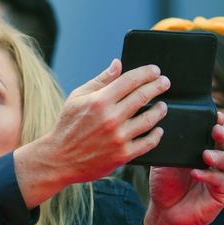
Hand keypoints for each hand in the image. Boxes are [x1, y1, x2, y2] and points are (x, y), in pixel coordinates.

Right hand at [14, 59, 168, 207]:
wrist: (59, 160)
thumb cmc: (67, 127)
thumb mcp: (77, 98)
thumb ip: (100, 80)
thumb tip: (118, 64)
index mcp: (100, 101)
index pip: (131, 80)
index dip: (147, 73)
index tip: (155, 71)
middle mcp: (111, 118)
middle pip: (144, 96)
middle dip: (159, 86)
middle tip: (165, 83)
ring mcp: (118, 137)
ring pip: (150, 119)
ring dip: (160, 110)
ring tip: (162, 106)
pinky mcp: (123, 155)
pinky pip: (148, 143)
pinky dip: (156, 135)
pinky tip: (158, 130)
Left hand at [143, 112, 223, 224]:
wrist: (164, 213)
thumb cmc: (165, 186)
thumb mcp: (164, 162)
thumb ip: (168, 148)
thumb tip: (164, 128)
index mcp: (202, 150)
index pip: (213, 133)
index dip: (216, 122)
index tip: (214, 114)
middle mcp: (214, 161)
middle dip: (222, 134)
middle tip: (215, 129)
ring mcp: (220, 177)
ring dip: (218, 156)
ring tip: (206, 154)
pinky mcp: (221, 194)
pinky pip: (221, 182)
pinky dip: (210, 177)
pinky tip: (197, 173)